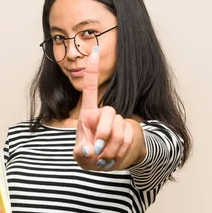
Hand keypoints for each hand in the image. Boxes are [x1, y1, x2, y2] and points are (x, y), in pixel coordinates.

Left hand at [73, 46, 141, 170]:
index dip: (92, 70)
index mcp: (88, 115)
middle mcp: (104, 114)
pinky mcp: (129, 129)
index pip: (90, 89)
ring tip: (105, 157)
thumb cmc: (91, 156)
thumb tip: (89, 150)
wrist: (111, 162)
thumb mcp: (82, 158)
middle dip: (104, 134)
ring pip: (119, 128)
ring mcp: (118, 121)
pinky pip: (128, 137)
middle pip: (108, 113)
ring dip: (112, 148)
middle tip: (99, 152)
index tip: (94, 50)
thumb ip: (82, 155)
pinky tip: (114, 157)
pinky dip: (120, 152)